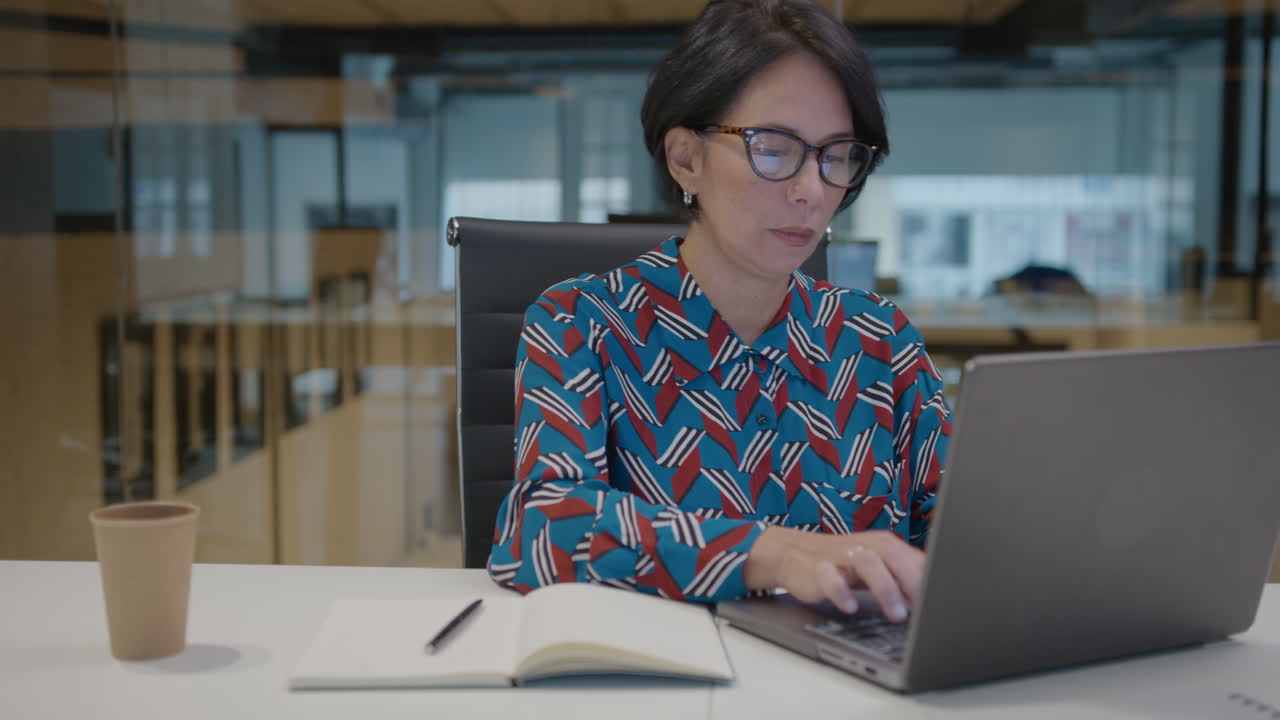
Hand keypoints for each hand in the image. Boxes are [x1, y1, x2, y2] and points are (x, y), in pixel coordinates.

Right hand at [742, 526, 923, 621]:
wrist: (793, 554)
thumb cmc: (843, 564)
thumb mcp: (878, 569)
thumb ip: (905, 578)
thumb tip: (938, 600)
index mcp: (886, 546)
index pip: (916, 559)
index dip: (932, 581)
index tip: (944, 604)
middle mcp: (867, 547)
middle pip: (895, 556)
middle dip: (912, 583)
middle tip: (925, 610)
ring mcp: (841, 556)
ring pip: (867, 563)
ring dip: (885, 589)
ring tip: (896, 615)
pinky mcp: (818, 568)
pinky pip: (830, 577)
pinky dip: (841, 592)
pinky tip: (850, 608)